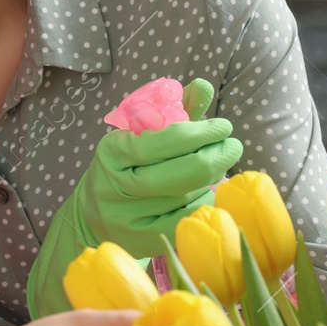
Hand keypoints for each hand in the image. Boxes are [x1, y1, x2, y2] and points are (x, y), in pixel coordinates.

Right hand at [26, 79, 242, 316]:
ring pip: (189, 196)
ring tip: (218, 168)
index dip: (202, 132)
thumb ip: (174, 110)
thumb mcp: (140, 135)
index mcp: (114, 151)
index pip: (167, 140)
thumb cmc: (126, 165)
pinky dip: (204, 203)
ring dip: (213, 180)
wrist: (93, 213)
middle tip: (233, 146)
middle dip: (218, 156)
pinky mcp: (142, 239)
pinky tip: (209, 192)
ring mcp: (130, 216)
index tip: (224, 126)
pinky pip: (187, 220)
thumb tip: (203, 86)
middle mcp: (118, 185)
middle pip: (183, 172)